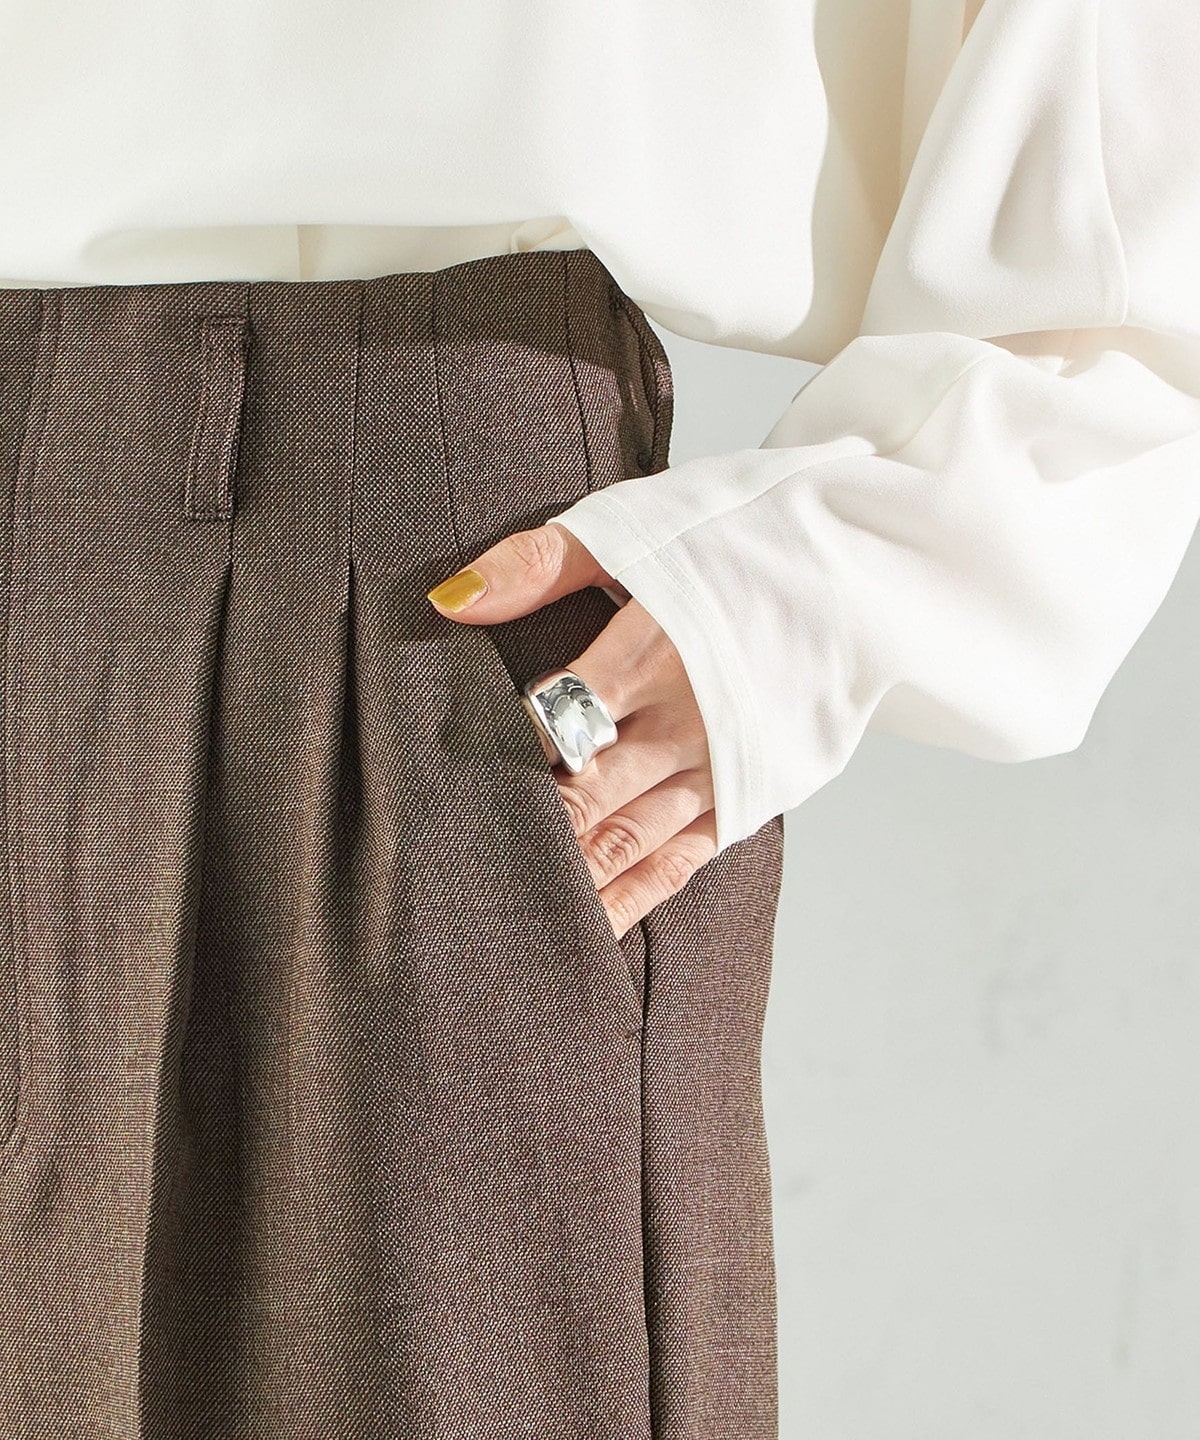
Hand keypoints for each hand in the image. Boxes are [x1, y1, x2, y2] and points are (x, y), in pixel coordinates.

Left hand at [426, 522, 715, 939]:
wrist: (850, 571)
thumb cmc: (732, 542)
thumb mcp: (635, 529)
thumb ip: (539, 564)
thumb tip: (450, 600)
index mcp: (649, 653)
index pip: (553, 719)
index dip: (498, 755)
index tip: (443, 785)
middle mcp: (682, 722)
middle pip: (584, 795)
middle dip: (523, 835)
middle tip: (459, 872)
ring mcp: (716, 768)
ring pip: (625, 841)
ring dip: (569, 879)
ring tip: (506, 918)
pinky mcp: (744, 797)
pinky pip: (678, 862)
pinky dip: (630, 897)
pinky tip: (589, 927)